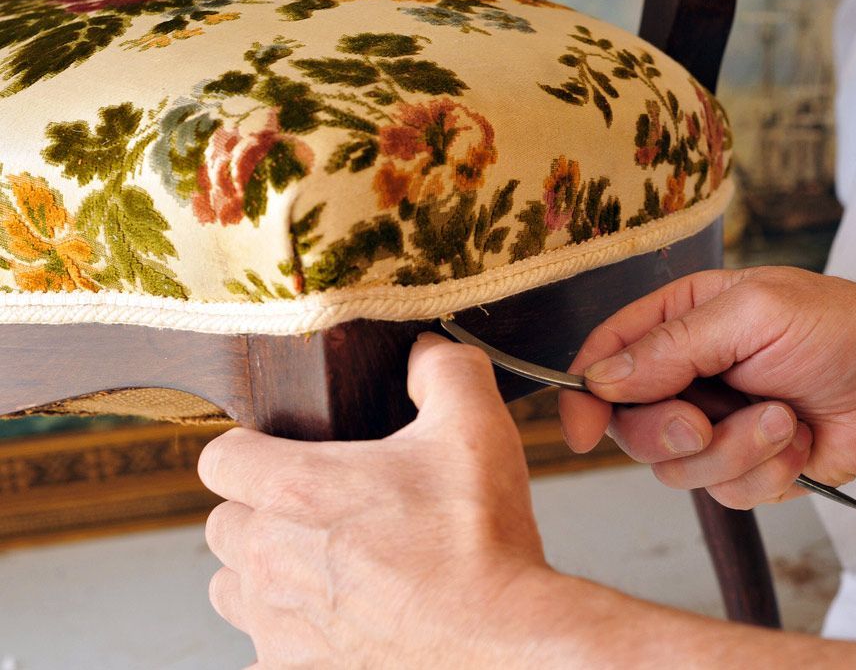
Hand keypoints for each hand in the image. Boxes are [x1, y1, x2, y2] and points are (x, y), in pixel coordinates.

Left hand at [198, 333, 551, 668]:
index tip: (285, 458)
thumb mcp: (474, 426)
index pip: (219, 457)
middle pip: (223, 525)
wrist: (502, 641)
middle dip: (261, 515)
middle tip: (322, 515)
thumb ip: (443, 370)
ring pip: (232, 590)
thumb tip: (425, 350)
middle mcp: (270, 558)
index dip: (251, 451)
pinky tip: (338, 625)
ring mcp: (276, 626)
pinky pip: (262, 653)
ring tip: (324, 570)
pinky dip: (289, 638)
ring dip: (265, 577)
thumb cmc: (481, 541)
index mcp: (296, 490)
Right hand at [559, 267, 855, 508]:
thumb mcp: (754, 314)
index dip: (584, 395)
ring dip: (734, 449)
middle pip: (629, 423)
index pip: (605, 356)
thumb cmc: (843, 332)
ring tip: (783, 420)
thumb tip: (603, 378)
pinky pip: (722, 491)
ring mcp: (711, 424)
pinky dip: (765, 472)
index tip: (582, 430)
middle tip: (708, 420)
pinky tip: (797, 444)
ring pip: (674, 466)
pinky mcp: (741, 466)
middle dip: (670, 430)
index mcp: (678, 321)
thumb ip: (673, 344)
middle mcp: (685, 375)